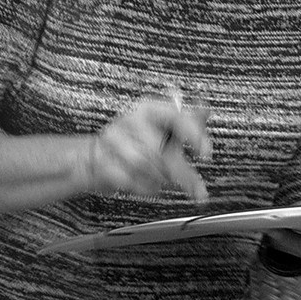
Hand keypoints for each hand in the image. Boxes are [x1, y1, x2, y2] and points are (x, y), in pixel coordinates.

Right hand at [88, 95, 212, 201]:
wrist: (94, 158)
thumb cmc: (133, 141)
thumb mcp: (161, 127)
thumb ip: (186, 121)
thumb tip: (206, 110)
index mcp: (148, 109)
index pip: (175, 117)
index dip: (193, 135)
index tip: (206, 153)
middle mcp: (130, 121)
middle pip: (163, 151)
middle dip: (183, 175)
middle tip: (197, 190)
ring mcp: (114, 142)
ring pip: (148, 168)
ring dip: (162, 180)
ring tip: (165, 180)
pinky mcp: (105, 164)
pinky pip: (133, 182)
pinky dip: (146, 188)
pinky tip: (147, 184)